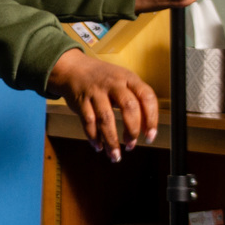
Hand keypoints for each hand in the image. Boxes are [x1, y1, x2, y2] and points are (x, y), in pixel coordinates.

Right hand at [48, 48, 157, 162]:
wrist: (73, 69)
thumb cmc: (103, 79)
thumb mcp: (123, 80)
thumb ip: (135, 100)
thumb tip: (146, 128)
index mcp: (128, 78)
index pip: (147, 97)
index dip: (151, 118)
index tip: (150, 136)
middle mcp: (113, 83)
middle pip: (128, 107)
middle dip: (132, 130)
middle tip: (131, 144)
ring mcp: (96, 92)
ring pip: (106, 118)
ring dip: (112, 140)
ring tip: (115, 155)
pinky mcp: (81, 101)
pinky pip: (88, 122)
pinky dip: (94, 137)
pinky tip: (99, 146)